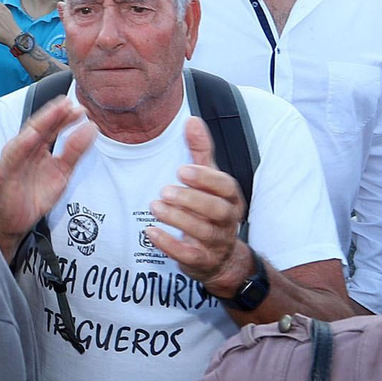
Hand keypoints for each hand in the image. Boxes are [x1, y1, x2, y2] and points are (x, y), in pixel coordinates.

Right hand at [0, 98, 95, 256]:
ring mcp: (15, 158)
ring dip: (41, 122)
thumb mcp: (63, 172)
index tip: (81, 109)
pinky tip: (34, 134)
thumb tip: (91, 129)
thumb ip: (75, 151)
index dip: (65, 118)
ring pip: (28, 135)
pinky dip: (23, 144)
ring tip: (56, 111)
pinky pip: (15, 155)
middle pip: (41, 126)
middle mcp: (26, 148)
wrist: (17, 221)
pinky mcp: (6, 171)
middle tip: (70, 103)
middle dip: (55, 114)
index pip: (52, 128)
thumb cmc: (35, 196)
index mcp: (38, 148)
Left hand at [145, 117, 245, 291]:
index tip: (182, 171)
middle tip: (164, 190)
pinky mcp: (201, 260)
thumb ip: (200, 151)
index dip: (205, 179)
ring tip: (155, 206)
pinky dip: (169, 244)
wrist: (221, 257)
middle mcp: (228, 220)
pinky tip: (150, 232)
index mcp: (231, 197)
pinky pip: (188, 255)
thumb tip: (191, 119)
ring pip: (202, 232)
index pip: (225, 186)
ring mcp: (216, 242)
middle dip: (191, 200)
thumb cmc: (210, 209)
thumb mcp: (209, 180)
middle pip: (216, 210)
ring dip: (177, 219)